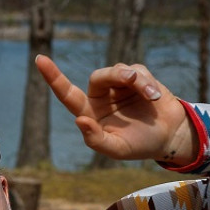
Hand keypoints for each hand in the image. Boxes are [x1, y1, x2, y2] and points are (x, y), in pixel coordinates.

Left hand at [35, 55, 196, 165]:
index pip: (68, 95)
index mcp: (90, 113)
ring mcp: (118, 86)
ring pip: (119, 71)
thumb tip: (79, 121)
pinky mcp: (137, 77)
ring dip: (137, 81)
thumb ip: (96, 140)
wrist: (169, 136)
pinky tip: (155, 97)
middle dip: (114, 75)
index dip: (54, 77)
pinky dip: (147, 82)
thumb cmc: (140, 145)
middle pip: (98, 76)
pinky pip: (137, 70)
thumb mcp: (117, 149)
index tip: (40, 59)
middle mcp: (101, 97)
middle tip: (132, 78)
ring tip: (151, 97)